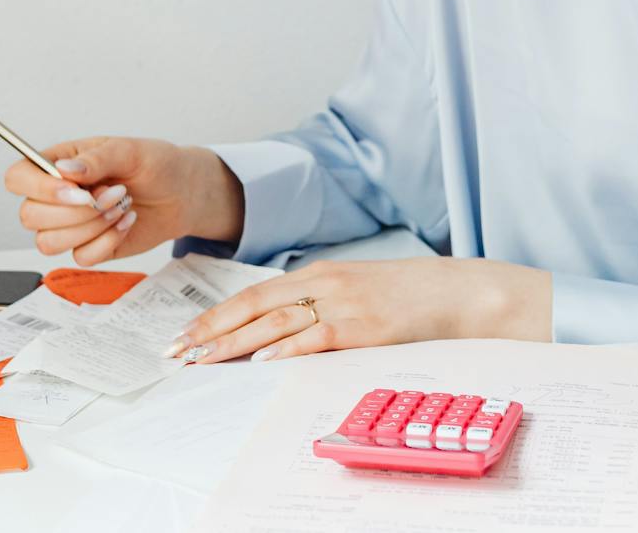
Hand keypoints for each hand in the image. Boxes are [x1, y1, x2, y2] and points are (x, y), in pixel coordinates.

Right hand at [2, 136, 243, 266]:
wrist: (182, 194)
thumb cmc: (156, 164)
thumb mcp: (130, 150)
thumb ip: (97, 158)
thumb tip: (64, 170)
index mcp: (58, 164)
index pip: (18, 178)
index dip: (39, 188)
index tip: (79, 190)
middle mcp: (56, 196)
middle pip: (29, 216)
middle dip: (76, 212)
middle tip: (113, 194)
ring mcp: (69, 224)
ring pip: (48, 242)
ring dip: (90, 227)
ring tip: (121, 206)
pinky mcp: (87, 247)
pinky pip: (79, 258)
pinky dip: (107, 243)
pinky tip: (125, 223)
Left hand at [163, 257, 552, 363]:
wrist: (460, 291)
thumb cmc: (408, 296)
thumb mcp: (356, 290)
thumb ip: (319, 302)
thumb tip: (279, 330)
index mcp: (318, 273)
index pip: (253, 295)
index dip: (216, 316)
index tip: (186, 336)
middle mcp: (323, 283)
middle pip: (253, 307)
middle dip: (211, 331)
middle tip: (177, 352)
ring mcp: (343, 302)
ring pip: (275, 323)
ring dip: (234, 343)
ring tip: (202, 359)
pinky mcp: (364, 325)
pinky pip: (316, 338)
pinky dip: (286, 351)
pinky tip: (261, 363)